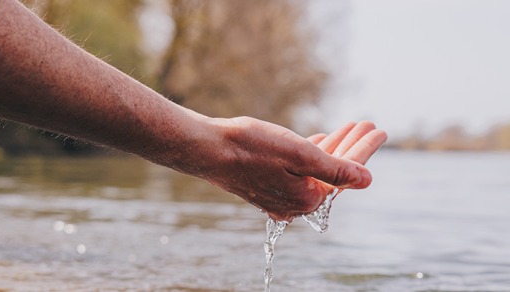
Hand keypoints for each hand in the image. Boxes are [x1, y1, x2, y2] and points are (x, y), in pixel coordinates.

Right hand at [188, 117, 383, 221]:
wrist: (208, 149)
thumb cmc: (251, 147)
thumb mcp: (299, 155)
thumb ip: (334, 170)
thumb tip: (366, 180)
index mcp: (307, 198)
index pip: (345, 173)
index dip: (364, 150)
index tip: (379, 129)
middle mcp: (295, 202)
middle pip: (332, 172)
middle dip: (351, 146)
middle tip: (368, 123)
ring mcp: (279, 195)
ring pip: (315, 169)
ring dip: (332, 147)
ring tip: (348, 126)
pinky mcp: (266, 184)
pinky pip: (298, 169)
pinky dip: (311, 154)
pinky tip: (319, 139)